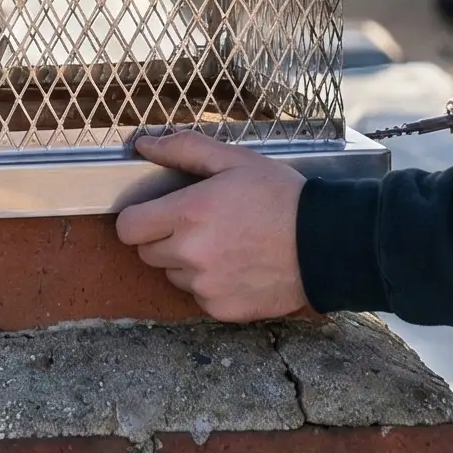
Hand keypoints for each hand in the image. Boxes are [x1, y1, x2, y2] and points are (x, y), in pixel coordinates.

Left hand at [113, 131, 310, 321]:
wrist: (324, 243)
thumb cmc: (281, 197)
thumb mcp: (235, 161)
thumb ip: (184, 149)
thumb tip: (143, 144)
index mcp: (187, 213)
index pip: (128, 228)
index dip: (139, 219)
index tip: (158, 213)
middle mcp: (189, 253)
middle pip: (147, 253)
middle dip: (164, 238)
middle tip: (200, 225)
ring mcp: (204, 286)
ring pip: (173, 275)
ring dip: (187, 262)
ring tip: (225, 245)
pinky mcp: (220, 309)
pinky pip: (198, 296)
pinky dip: (210, 285)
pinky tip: (238, 267)